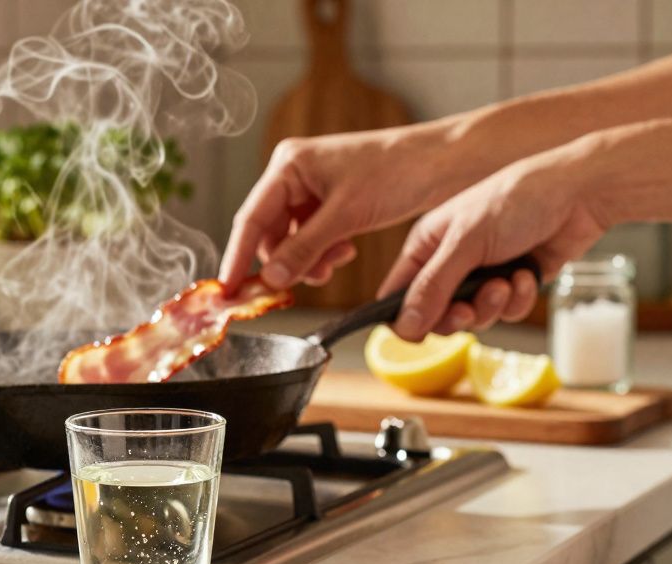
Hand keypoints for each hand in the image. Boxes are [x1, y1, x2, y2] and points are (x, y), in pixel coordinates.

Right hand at [219, 123, 467, 292]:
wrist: (444, 164)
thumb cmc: (398, 172)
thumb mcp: (346, 216)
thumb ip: (304, 249)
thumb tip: (271, 279)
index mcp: (289, 164)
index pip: (251, 218)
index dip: (237, 256)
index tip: (228, 290)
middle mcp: (293, 174)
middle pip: (268, 232)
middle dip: (286, 261)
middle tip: (300, 284)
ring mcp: (311, 188)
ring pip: (290, 239)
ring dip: (307, 259)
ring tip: (333, 264)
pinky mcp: (329, 202)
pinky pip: (310, 237)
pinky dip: (322, 252)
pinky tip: (344, 252)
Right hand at [378, 142, 608, 341]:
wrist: (578, 194)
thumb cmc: (517, 201)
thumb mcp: (466, 243)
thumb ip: (433, 286)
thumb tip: (404, 326)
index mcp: (426, 246)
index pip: (397, 296)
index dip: (405, 319)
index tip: (421, 332)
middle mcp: (449, 262)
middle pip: (435, 315)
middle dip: (455, 317)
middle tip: (469, 310)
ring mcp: (482, 274)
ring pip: (474, 318)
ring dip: (492, 306)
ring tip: (506, 282)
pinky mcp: (512, 283)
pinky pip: (506, 312)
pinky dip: (517, 299)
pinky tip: (527, 274)